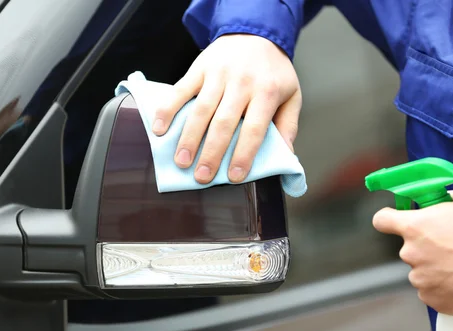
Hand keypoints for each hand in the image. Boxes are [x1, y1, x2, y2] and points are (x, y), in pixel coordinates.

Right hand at [152, 34, 301, 183]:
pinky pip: (180, 90)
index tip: (235, 176)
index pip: (254, 129)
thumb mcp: (292, 95)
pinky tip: (160, 130)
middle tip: (202, 176)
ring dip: (189, 138)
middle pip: (223, 123)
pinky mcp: (199, 67)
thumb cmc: (273, 71)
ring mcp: (218, 74)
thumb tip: (287, 157)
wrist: (255, 31)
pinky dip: (168, 110)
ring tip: (182, 161)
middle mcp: (242, 82)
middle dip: (211, 153)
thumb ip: (288, 126)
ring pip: (201, 110)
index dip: (243, 154)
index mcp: (267, 92)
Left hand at [372, 190, 452, 316]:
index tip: (397, 219)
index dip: (390, 219)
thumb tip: (444, 202)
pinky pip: (433, 291)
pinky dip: (445, 288)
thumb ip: (449, 200)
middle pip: (410, 248)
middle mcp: (411, 254)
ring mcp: (420, 279)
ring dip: (437, 268)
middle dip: (427, 246)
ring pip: (423, 271)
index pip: (382, 220)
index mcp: (414, 227)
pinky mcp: (432, 299)